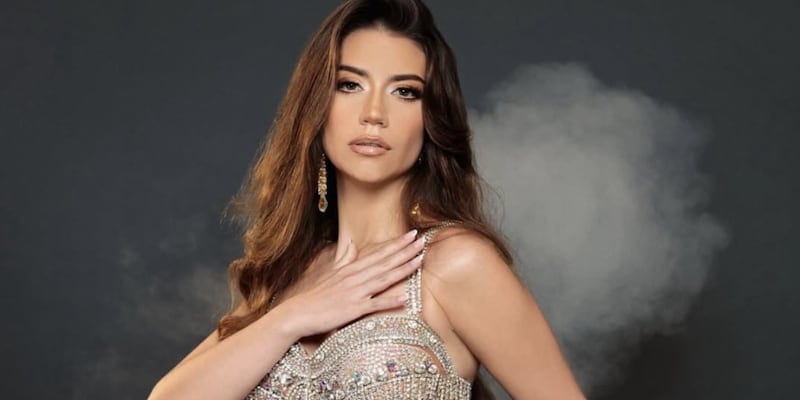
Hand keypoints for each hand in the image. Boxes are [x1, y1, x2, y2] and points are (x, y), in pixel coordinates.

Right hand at [275, 229, 425, 338]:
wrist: (299, 312)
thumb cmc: (316, 294)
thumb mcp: (331, 272)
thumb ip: (344, 257)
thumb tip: (353, 243)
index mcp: (351, 268)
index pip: (379, 253)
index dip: (397, 243)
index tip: (412, 234)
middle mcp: (355, 277)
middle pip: (385, 262)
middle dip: (405, 251)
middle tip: (422, 240)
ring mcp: (355, 292)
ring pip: (384, 278)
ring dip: (403, 269)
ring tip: (420, 259)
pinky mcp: (353, 309)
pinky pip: (375, 305)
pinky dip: (390, 301)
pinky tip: (404, 297)